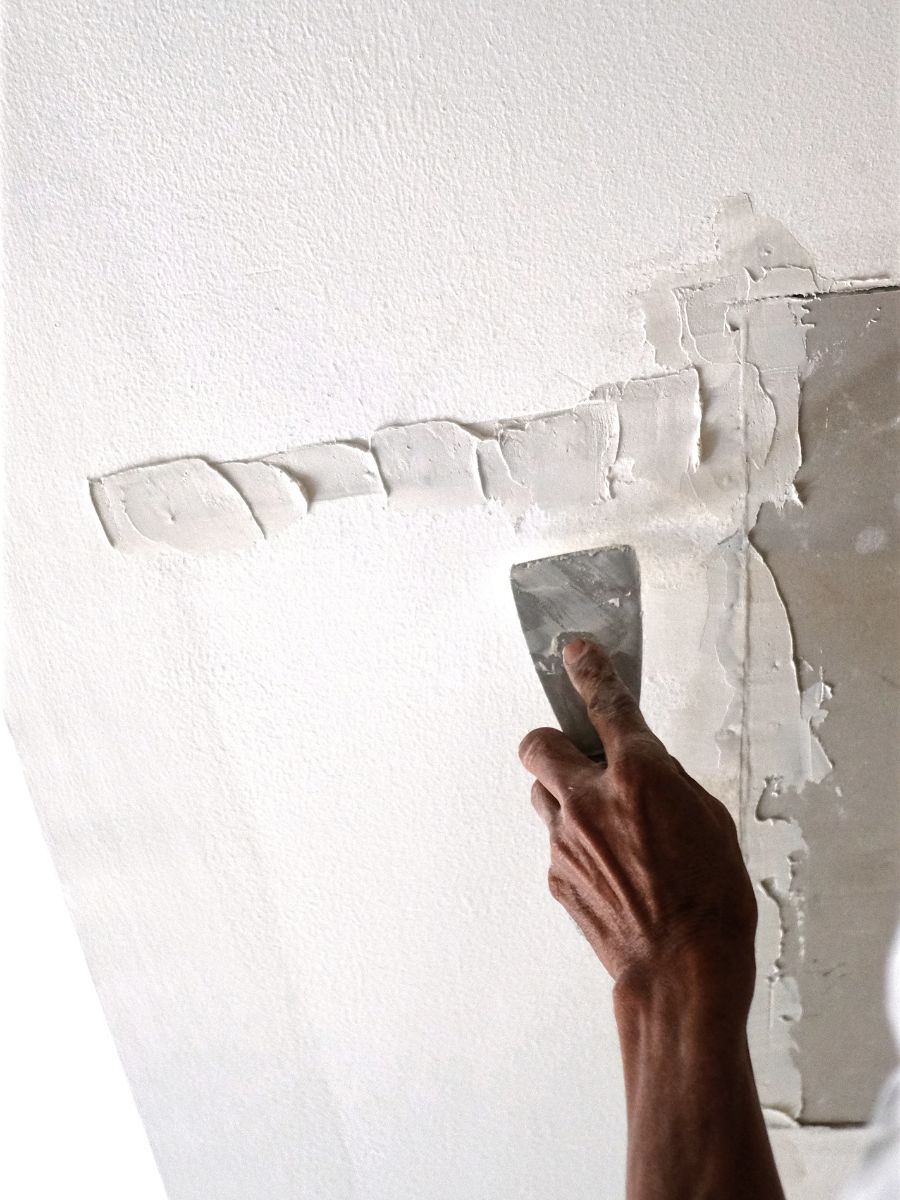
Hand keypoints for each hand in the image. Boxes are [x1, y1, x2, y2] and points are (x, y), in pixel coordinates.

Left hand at [518, 638, 757, 1014]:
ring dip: (564, 794)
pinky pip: (555, 840)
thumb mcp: (710, 819)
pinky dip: (575, 842)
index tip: (578, 653)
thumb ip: (666, 781)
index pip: (606, 705)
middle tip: (579, 756)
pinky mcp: (555, 874)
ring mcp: (565, 838)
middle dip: (554, 742)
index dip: (590, 671)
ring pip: (541, 792)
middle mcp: (590, 799)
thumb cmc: (711, 898)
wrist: (681, 969)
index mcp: (638, 775)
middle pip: (538, 743)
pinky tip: (610, 869)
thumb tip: (644, 767)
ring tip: (604, 823)